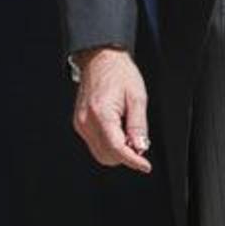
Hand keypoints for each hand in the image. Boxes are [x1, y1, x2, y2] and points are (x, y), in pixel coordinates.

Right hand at [72, 46, 151, 173]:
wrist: (101, 59)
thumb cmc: (120, 73)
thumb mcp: (137, 98)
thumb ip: (138, 126)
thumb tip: (140, 148)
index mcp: (101, 114)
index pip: (117, 149)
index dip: (133, 161)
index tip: (145, 166)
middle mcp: (86, 122)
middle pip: (107, 156)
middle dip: (126, 155)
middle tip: (139, 140)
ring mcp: (80, 123)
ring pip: (100, 153)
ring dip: (117, 150)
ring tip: (129, 132)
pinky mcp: (79, 123)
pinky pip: (95, 143)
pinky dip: (109, 143)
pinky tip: (119, 129)